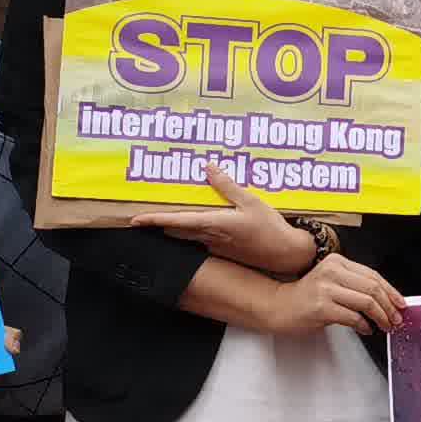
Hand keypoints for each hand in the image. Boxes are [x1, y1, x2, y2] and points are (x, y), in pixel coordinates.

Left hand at [157, 164, 317, 274]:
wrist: (286, 254)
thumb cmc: (270, 228)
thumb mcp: (250, 201)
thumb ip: (227, 185)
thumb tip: (208, 167)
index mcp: (213, 224)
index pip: (175, 222)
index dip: (153, 220)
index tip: (135, 220)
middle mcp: (210, 238)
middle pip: (176, 231)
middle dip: (160, 224)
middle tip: (145, 217)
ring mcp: (216, 247)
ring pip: (188, 236)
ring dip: (176, 228)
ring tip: (166, 218)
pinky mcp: (224, 251)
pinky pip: (201, 239)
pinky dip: (194, 231)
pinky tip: (200, 224)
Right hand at [259, 252, 404, 337]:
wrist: (278, 306)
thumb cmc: (305, 297)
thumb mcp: (330, 281)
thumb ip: (354, 285)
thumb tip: (385, 299)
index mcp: (337, 262)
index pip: (373, 275)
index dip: (391, 291)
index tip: (400, 303)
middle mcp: (332, 272)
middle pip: (373, 288)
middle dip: (389, 306)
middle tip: (396, 318)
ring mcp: (326, 289)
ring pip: (367, 302)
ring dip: (381, 317)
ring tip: (385, 325)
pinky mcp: (322, 307)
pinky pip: (354, 317)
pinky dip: (365, 325)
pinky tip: (366, 329)